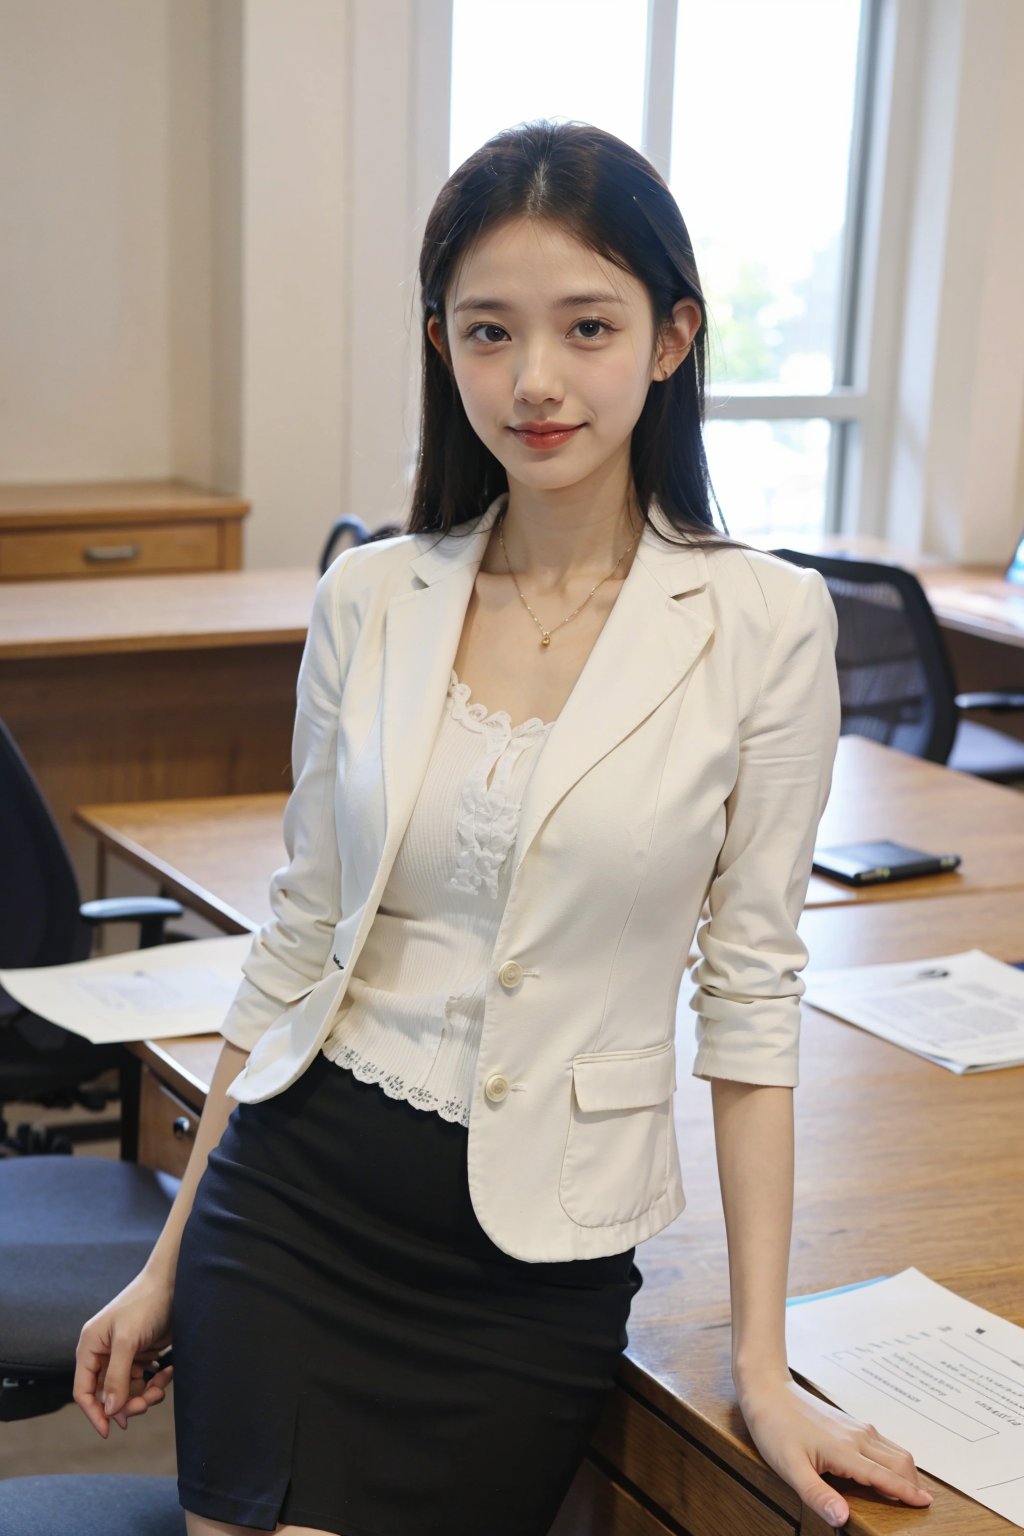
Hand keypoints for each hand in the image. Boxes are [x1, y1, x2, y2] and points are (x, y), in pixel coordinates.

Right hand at [73, 1269, 174, 1437]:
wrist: (173, 1282)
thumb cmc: (145, 1303)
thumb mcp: (128, 1340)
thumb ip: (117, 1376)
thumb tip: (110, 1411)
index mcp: (90, 1347)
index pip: (84, 1390)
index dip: (94, 1413)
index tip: (109, 1432)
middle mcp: (102, 1353)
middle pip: (108, 1395)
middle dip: (128, 1403)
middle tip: (147, 1403)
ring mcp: (122, 1354)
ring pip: (127, 1391)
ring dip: (144, 1394)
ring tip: (161, 1384)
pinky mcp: (140, 1354)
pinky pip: (142, 1380)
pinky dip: (155, 1382)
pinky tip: (167, 1371)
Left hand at [737, 1371, 933, 1528]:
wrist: (767, 1390)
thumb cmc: (775, 1428)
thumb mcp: (790, 1468)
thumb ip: (817, 1495)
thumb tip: (843, 1519)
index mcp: (844, 1452)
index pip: (885, 1477)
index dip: (908, 1493)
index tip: (927, 1505)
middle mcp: (856, 1437)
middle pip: (898, 1461)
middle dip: (913, 1483)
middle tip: (923, 1504)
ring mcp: (854, 1427)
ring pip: (893, 1448)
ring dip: (906, 1469)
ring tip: (912, 1489)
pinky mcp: (849, 1422)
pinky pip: (882, 1440)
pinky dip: (894, 1457)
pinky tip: (888, 1466)